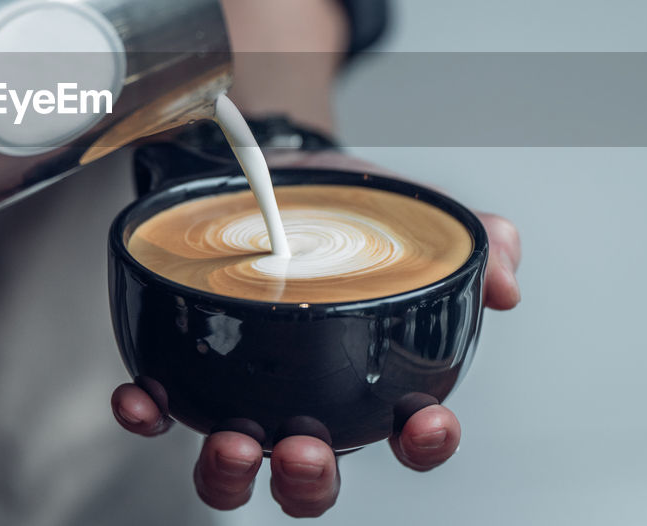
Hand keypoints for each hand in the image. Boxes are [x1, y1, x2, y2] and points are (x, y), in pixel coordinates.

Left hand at [110, 152, 520, 516]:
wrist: (275, 165)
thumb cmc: (346, 208)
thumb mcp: (417, 215)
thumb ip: (476, 244)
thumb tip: (506, 282)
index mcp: (371, 377)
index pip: (409, 433)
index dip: (424, 443)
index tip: (426, 424)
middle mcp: (306, 399)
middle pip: (312, 476)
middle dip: (310, 480)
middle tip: (305, 452)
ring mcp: (246, 388)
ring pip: (236, 464)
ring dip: (229, 472)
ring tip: (232, 443)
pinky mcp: (190, 362)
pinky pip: (163, 406)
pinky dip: (148, 413)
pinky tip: (140, 401)